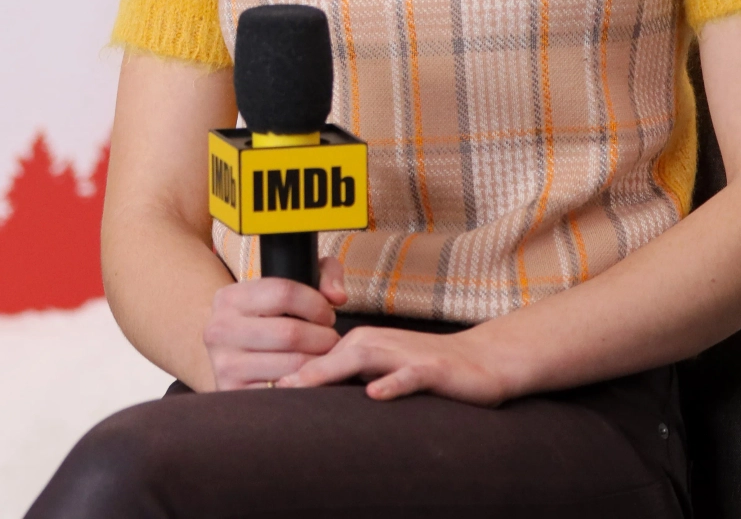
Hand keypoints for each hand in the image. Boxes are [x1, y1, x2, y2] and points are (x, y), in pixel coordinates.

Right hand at [202, 256, 347, 390]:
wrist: (231, 363)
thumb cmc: (266, 324)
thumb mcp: (283, 291)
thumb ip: (321, 275)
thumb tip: (337, 297)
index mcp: (229, 298)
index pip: (284, 292)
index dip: (316, 304)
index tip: (326, 316)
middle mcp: (220, 330)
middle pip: (291, 332)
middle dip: (324, 338)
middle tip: (331, 342)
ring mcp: (226, 364)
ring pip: (294, 364)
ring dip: (321, 363)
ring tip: (324, 359)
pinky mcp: (237, 394)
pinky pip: (288, 391)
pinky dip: (308, 386)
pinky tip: (309, 378)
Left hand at [276, 322, 510, 404]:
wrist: (481, 361)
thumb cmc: (423, 369)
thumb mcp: (380, 373)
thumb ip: (347, 380)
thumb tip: (305, 395)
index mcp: (360, 344)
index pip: (317, 359)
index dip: (290, 374)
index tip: (260, 392)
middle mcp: (376, 344)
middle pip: (330, 355)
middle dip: (300, 371)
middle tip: (268, 390)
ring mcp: (404, 355)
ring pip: (361, 359)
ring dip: (331, 372)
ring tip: (301, 386)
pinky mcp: (432, 369)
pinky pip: (409, 375)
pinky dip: (392, 383)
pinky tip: (375, 394)